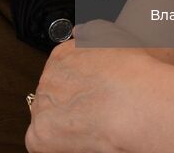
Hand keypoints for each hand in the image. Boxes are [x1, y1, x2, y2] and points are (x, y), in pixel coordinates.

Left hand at [26, 21, 164, 152]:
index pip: (61, 72)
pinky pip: (40, 143)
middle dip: (70, 105)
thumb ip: (92, 31)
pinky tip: (78, 141)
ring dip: (63, 124)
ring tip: (90, 128)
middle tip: (92, 113)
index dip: (78, 87)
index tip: (91, 95)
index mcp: (62, 56)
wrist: (133, 105)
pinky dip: (55, 145)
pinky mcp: (40, 136)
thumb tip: (80, 31)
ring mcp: (42, 107)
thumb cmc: (131, 74)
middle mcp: (48, 79)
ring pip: (47, 118)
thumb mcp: (113, 36)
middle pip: (53, 95)